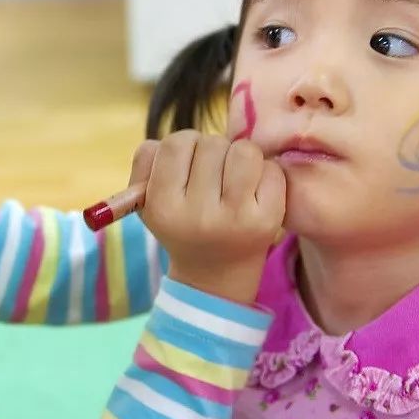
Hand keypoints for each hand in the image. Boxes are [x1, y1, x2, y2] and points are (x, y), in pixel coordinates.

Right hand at [127, 130, 285, 304]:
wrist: (216, 276)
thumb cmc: (180, 225)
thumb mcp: (147, 200)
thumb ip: (146, 162)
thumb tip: (169, 142)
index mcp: (163, 208)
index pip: (174, 144)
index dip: (184, 145)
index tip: (189, 162)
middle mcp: (199, 215)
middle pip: (211, 143)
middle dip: (214, 151)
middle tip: (213, 172)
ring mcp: (237, 217)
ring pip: (244, 150)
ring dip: (240, 156)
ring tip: (235, 175)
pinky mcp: (269, 219)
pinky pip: (272, 169)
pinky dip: (265, 172)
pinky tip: (255, 190)